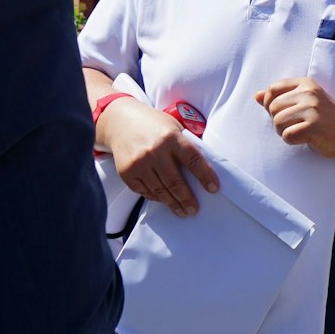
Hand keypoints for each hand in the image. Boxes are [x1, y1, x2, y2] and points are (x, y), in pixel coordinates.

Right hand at [100, 98, 220, 217]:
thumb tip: (204, 170)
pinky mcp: (127, 173)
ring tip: (182, 211)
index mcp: (171, 138)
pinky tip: (164, 200)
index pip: (193, 160)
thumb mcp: (173, 128)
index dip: (205, 176)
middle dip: (187, 199)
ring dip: (172, 203)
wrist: (120, 122)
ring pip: (160, 190)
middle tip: (194, 209)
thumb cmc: (154, 125)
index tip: (214, 189)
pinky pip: (145, 191)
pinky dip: (156, 197)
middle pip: (175, 181)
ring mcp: (139, 163)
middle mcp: (155, 151)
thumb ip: (186, 146)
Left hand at [256, 78, 334, 159]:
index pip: (273, 88)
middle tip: (294, 126)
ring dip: (284, 132)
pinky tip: (306, 138)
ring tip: (299, 132)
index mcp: (306, 83)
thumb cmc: (325, 119)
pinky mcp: (314, 125)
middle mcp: (309, 93)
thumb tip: (256, 96)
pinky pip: (288, 135)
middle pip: (273, 107)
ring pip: (278, 122)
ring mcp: (312, 108)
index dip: (270, 103)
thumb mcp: (305, 102)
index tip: (281, 112)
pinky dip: (292, 141)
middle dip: (278, 121)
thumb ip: (281, 97)